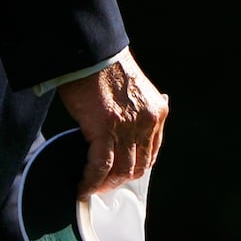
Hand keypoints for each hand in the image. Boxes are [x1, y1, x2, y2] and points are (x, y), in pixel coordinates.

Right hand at [55, 47, 168, 194]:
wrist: (90, 52)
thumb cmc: (103, 66)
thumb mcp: (132, 89)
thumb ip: (134, 110)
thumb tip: (122, 128)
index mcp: (157, 112)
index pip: (151, 152)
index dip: (135, 168)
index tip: (121, 175)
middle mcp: (148, 122)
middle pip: (138, 166)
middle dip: (120, 180)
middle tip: (104, 185)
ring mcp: (127, 128)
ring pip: (120, 170)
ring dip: (105, 184)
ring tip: (92, 188)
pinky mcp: (104, 130)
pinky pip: (100, 166)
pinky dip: (91, 181)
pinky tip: (82, 187)